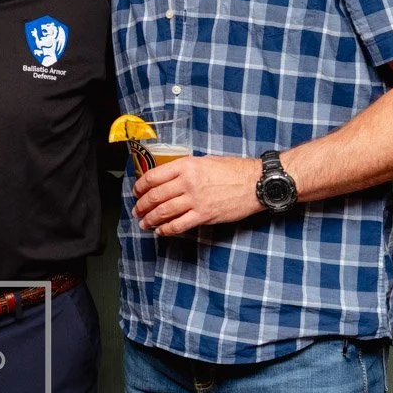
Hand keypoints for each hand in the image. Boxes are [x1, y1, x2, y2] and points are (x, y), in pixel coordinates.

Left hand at [132, 155, 262, 235]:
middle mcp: (188, 182)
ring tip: (144, 223)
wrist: (256, 183)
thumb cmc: (233, 170)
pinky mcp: (204, 215)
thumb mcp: (204, 161)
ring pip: (163, 211)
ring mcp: (195, 200)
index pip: (153, 176)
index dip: (140, 186)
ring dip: (150, 219)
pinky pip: (178, 225)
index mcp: (186, 165)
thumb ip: (185, 169)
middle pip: (155, 196)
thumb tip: (167, 179)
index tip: (136, 192)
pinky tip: (160, 231)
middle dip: (142, 205)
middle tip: (137, 210)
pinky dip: (166, 229)